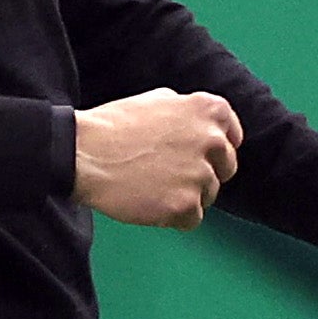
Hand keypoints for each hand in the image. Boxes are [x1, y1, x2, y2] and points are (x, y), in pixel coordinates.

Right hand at [73, 88, 242, 229]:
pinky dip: (174, 217)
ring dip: (185, 196)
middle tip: (170, 175)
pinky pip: (193, 219)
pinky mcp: (185, 205)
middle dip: (202, 174)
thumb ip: (189, 113)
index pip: (233, 138)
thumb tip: (205, 128)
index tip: (199, 158)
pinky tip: (151, 203)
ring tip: (153, 186)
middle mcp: (212, 140)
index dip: (214, 151)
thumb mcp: (159, 99)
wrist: (84, 153)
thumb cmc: (115, 126)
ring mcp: (200, 174)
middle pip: (224, 169)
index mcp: (210, 110)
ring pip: (208, 196)